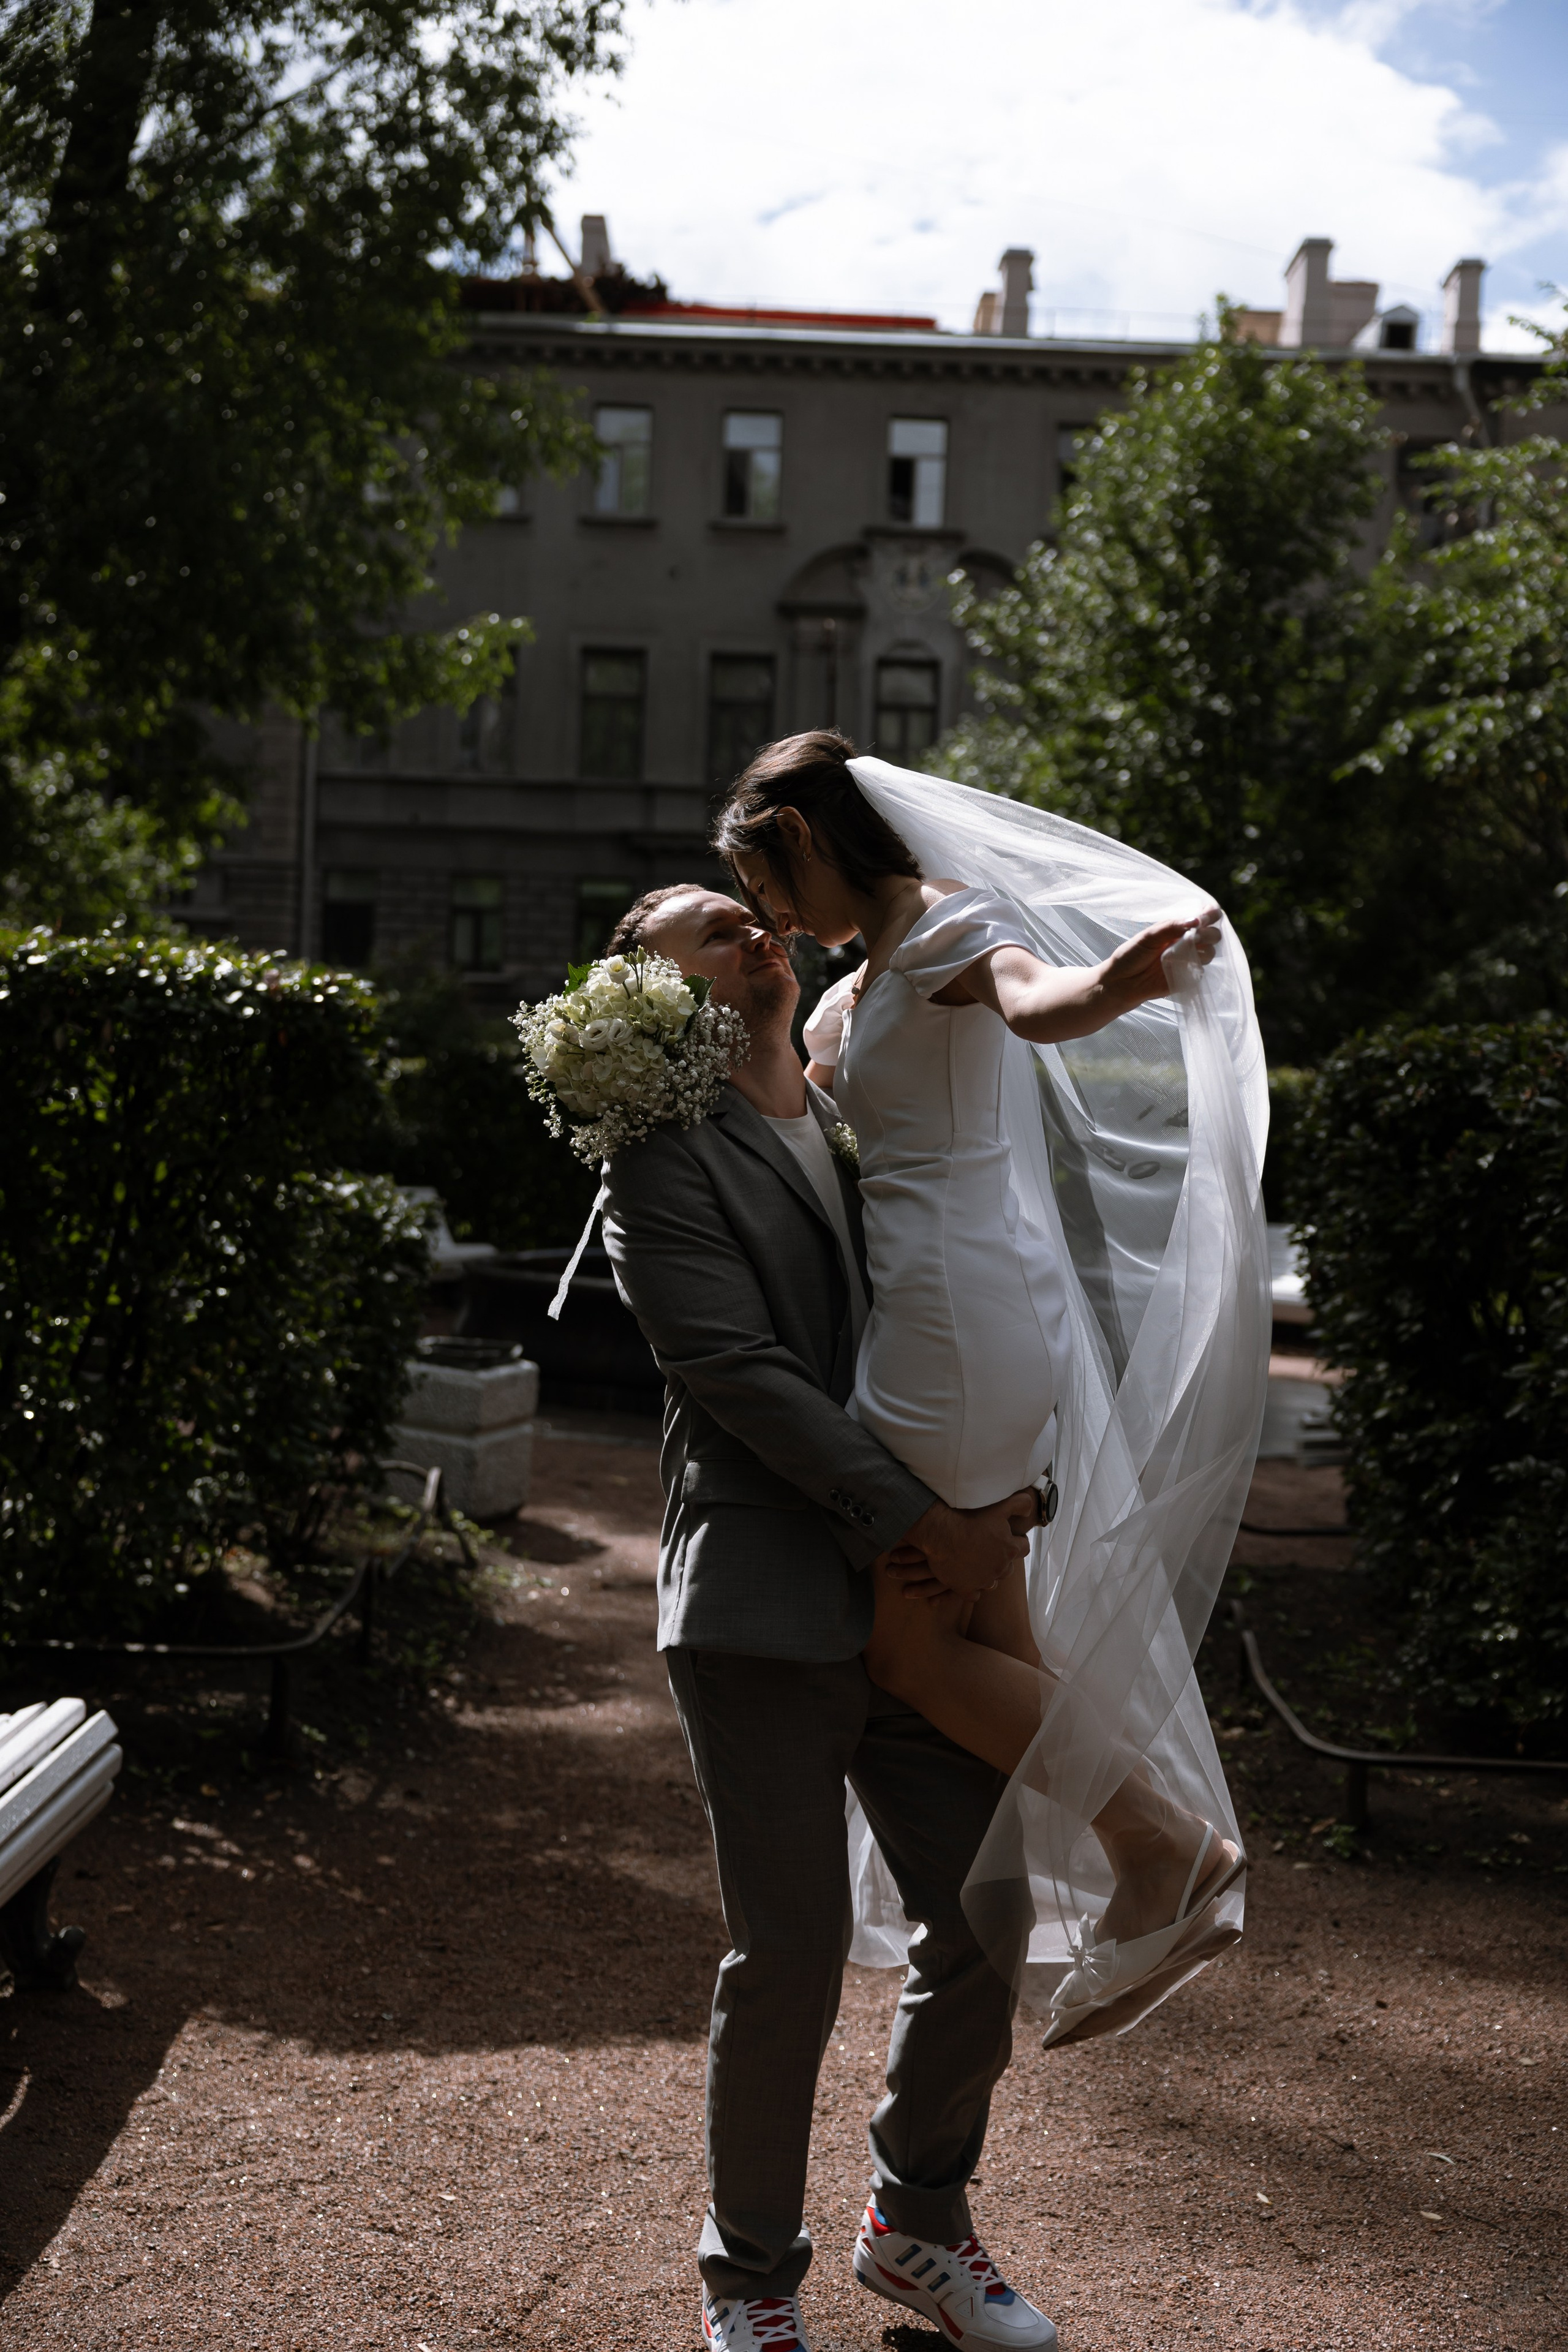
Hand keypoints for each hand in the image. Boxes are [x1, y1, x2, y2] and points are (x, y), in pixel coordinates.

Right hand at [889, 1490, 1033, 1598]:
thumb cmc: (970, 1518)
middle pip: (1008, 1568)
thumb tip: (1030, 1511)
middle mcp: (1000, 1568)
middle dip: (1001, 1560)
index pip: (1024, 1548)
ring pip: (992, 1582)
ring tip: (976, 1563)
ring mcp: (983, 1581)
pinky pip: (974, 1595)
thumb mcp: (999, 1506)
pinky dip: (972, 1588)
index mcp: (1009, 1549)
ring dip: (987, 1574)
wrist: (941, 1533)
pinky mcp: (966, 1589)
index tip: (1007, 1538)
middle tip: (988, 1549)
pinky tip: (965, 1578)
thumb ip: (1019, 1505)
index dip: (1016, 1542)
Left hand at [1096, 905, 1221, 1016]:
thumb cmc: (1132, 956)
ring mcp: (1189, 961)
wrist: (1121, 982)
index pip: (1206, 916)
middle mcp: (1188, 943)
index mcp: (1179, 928)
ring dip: (1200, 951)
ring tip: (1178, 955)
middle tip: (1194, 937)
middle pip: (1214, 935)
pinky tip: (1178, 969)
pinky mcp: (1187, 978)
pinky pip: (1201, 972)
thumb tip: (1196, 920)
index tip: (1204, 918)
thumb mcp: (1148, 936)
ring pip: (1210, 953)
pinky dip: (1193, 969)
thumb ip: (1172, 926)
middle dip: (1209, 934)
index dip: (1211, 915)